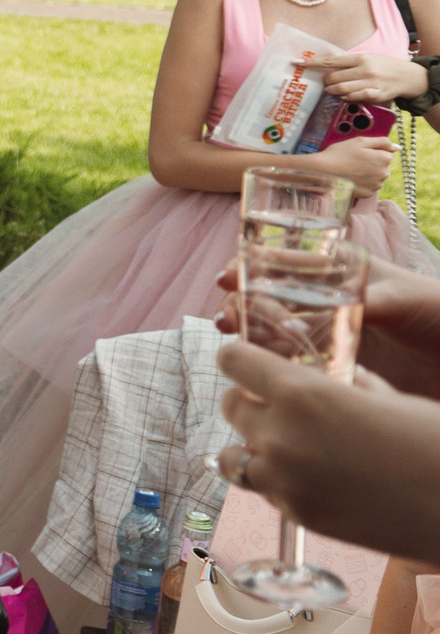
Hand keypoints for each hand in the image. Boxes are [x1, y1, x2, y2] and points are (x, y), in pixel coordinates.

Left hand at [214, 339, 439, 561]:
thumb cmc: (437, 444)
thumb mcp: (391, 398)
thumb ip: (349, 384)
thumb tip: (337, 376)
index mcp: (303, 393)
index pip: (233, 361)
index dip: (240, 359)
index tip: (246, 362)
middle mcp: (280, 436)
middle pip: (230, 406)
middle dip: (250, 401)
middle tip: (278, 406)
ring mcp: (284, 481)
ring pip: (232, 457)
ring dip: (251, 447)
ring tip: (284, 446)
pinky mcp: (297, 516)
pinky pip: (266, 491)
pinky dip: (278, 482)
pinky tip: (314, 479)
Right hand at [217, 252, 439, 401]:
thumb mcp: (407, 298)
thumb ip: (372, 300)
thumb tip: (336, 310)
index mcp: (342, 273)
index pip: (285, 264)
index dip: (250, 267)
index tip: (225, 278)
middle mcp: (328, 302)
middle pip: (269, 298)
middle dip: (239, 304)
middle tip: (226, 318)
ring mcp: (328, 336)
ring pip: (274, 332)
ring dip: (248, 333)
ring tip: (235, 340)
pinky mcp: (334, 368)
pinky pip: (292, 366)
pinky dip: (270, 366)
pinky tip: (262, 369)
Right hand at [313, 135, 395, 193]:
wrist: (322, 172)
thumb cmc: (339, 154)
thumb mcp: (360, 141)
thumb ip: (382, 142)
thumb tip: (398, 147)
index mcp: (384, 159)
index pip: (386, 153)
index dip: (373, 151)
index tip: (360, 153)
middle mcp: (384, 174)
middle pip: (382, 166)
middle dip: (372, 163)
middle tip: (354, 161)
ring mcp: (376, 185)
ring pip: (376, 177)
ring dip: (368, 174)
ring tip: (351, 170)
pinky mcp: (368, 194)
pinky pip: (369, 186)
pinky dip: (363, 183)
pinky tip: (351, 179)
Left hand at [319, 52, 427, 105]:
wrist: (408, 76)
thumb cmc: (382, 66)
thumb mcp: (367, 59)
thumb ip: (348, 63)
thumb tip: (324, 66)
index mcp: (360, 58)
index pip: (330, 60)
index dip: (312, 62)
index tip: (297, 62)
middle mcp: (365, 69)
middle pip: (333, 78)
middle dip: (326, 82)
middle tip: (327, 83)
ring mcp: (371, 82)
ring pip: (341, 89)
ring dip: (333, 91)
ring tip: (334, 90)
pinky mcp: (376, 94)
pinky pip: (354, 98)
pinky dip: (347, 98)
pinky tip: (346, 96)